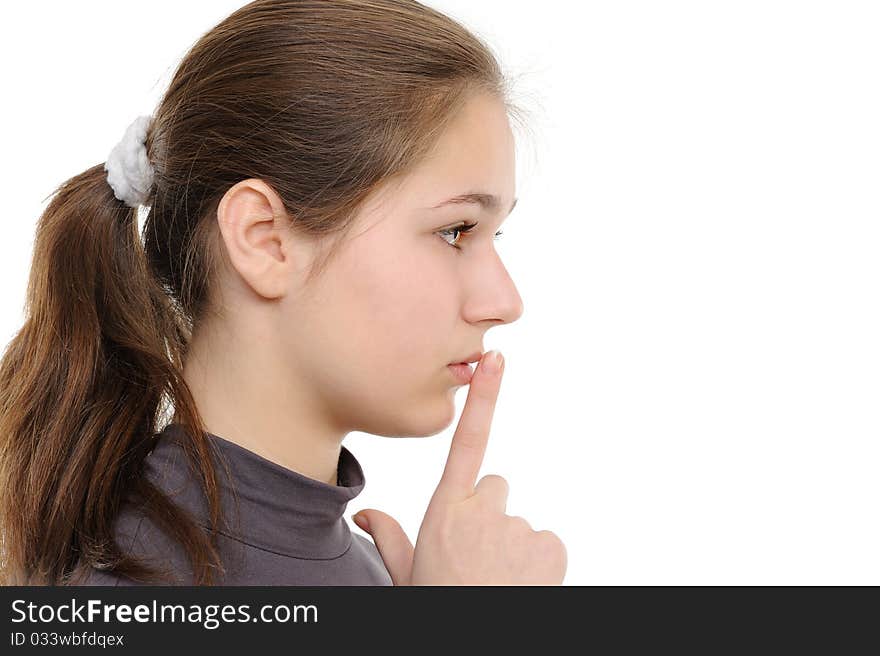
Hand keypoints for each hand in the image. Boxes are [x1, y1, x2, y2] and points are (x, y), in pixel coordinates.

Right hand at [353, 351, 566, 584]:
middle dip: (489, 515)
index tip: (496, 358)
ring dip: (512, 545)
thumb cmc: (441, 605)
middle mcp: (481, 512)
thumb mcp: (408, 576)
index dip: (483, 397)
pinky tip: (521, 586)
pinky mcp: (550, 547)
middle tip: (478, 558)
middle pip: (495, 490)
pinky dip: (538, 562)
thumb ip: (388, 538)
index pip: (466, 443)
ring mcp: (518, 528)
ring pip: (520, 522)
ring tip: (497, 580)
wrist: (477, 646)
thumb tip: (362, 512)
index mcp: (443, 513)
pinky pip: (546, 543)